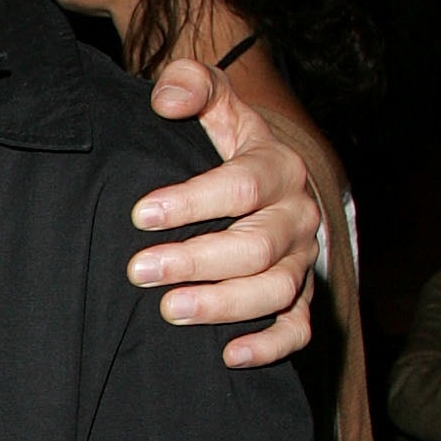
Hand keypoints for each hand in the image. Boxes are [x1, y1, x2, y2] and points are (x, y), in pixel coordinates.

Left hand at [128, 59, 320, 367]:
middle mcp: (296, 215)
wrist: (264, 178)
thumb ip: (191, 85)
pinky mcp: (300, 296)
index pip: (242, 185)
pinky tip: (229, 355)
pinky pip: (297, 327)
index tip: (141, 214)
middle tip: (139, 271)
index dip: (193, 201)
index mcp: (277, 166)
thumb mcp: (212, 102)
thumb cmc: (224, 143)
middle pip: (255, 246)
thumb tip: (168, 98)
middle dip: (195, 260)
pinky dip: (269, 345)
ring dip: (223, 305)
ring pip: (275, 289)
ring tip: (169, 310)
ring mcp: (301, 259)